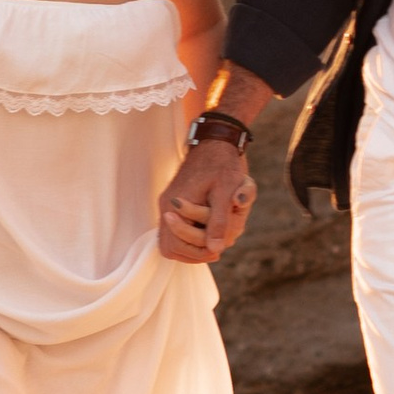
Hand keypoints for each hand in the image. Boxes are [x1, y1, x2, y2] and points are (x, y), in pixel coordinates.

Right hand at [159, 135, 255, 264]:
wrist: (216, 141)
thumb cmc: (223, 164)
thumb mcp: (227, 191)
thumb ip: (219, 221)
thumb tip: (215, 249)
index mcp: (177, 203)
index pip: (175, 245)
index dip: (197, 253)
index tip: (218, 250)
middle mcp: (167, 206)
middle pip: (170, 246)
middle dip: (193, 253)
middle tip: (215, 249)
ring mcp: (168, 205)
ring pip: (170, 240)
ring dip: (190, 247)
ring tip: (212, 243)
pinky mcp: (174, 203)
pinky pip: (175, 230)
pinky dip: (189, 237)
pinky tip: (208, 233)